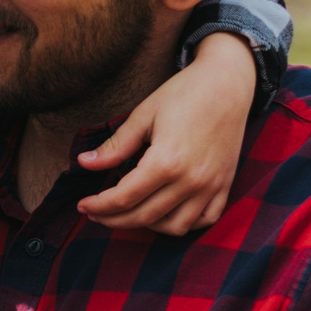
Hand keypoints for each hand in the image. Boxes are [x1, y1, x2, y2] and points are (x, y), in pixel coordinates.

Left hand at [76, 32, 254, 233]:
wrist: (228, 83)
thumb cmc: (184, 93)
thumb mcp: (144, 115)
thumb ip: (115, 145)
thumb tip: (84, 164)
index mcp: (166, 161)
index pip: (123, 198)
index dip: (99, 205)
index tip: (83, 206)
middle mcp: (190, 180)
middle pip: (144, 216)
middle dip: (114, 219)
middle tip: (96, 213)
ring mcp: (210, 186)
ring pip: (174, 227)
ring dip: (148, 225)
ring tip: (130, 212)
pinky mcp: (225, 185)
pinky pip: (205, 220)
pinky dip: (184, 224)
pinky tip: (166, 213)